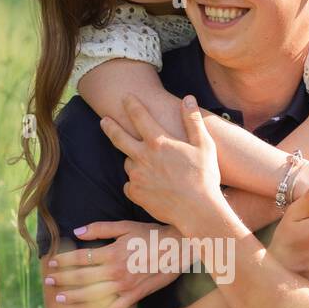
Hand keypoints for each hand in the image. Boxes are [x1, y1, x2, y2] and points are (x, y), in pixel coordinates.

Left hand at [44, 221, 182, 307]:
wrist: (178, 248)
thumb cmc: (151, 234)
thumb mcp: (126, 226)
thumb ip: (100, 229)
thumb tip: (77, 231)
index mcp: (112, 252)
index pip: (81, 257)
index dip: (64, 260)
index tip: (52, 263)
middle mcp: (116, 270)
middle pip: (83, 277)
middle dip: (63, 279)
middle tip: (48, 281)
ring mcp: (125, 285)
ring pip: (94, 294)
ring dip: (75, 297)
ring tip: (60, 299)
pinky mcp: (136, 295)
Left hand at [100, 95, 222, 232]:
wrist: (197, 210)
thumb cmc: (204, 177)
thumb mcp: (204, 145)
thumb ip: (193, 120)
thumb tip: (188, 98)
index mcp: (158, 142)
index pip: (139, 116)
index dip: (131, 104)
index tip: (125, 97)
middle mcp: (143, 157)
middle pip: (118, 138)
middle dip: (109, 127)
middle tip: (103, 121)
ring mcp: (137, 176)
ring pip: (128, 163)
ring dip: (133, 160)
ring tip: (146, 165)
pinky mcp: (135, 193)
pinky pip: (130, 184)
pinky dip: (136, 183)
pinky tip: (148, 185)